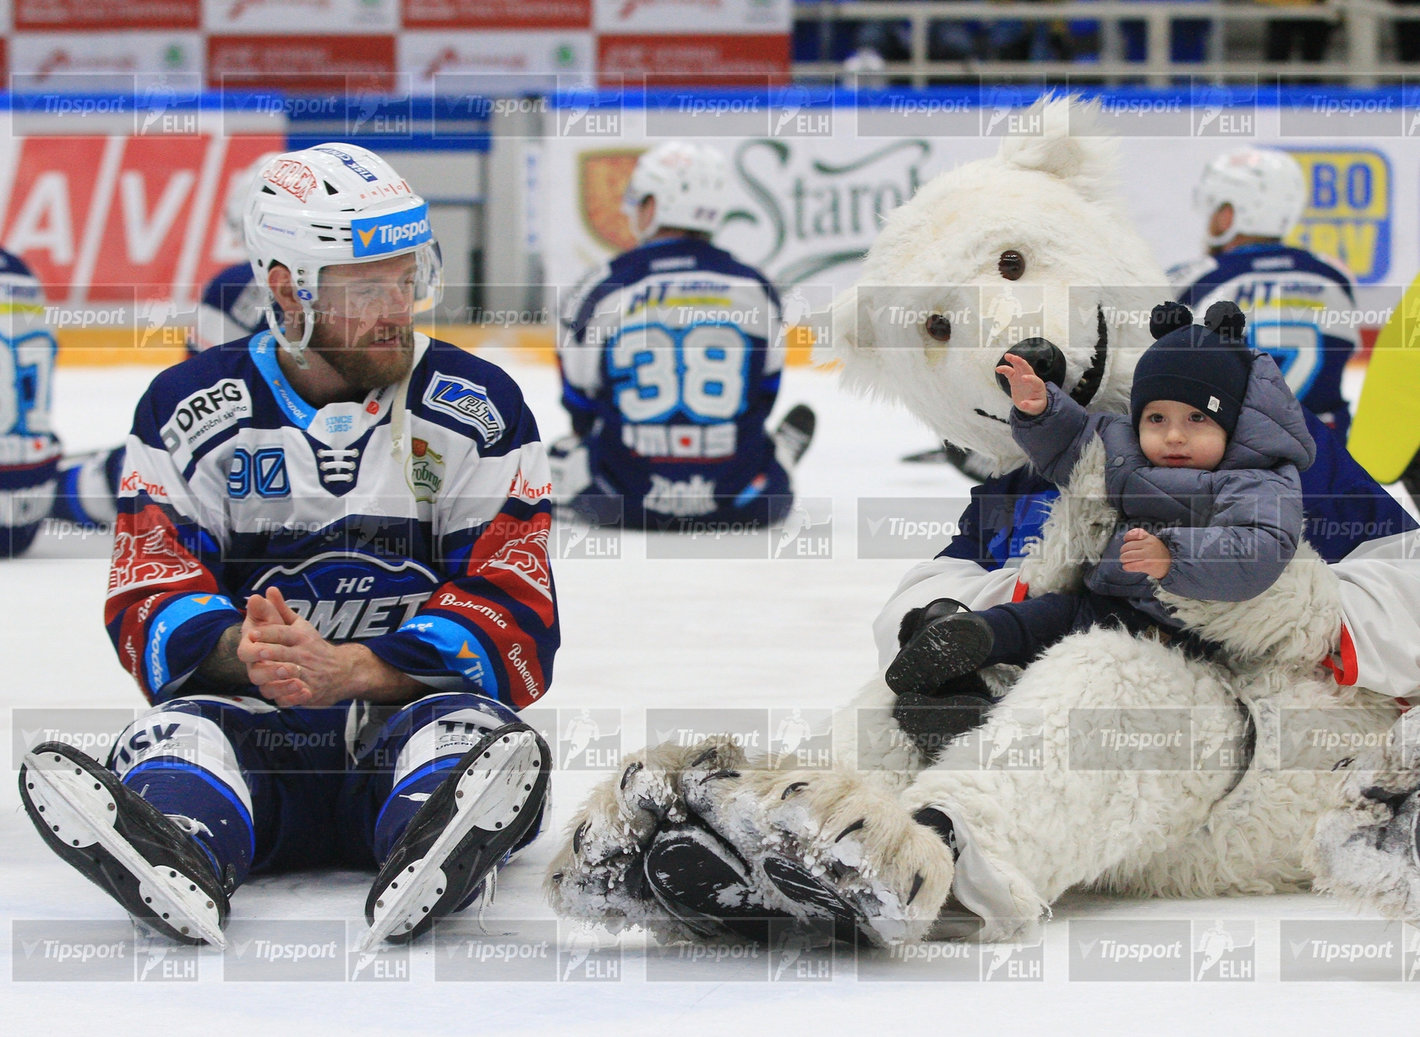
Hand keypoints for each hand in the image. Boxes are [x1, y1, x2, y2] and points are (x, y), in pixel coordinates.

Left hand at [236, 587, 426, 708]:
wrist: (344, 670)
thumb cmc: (314, 646)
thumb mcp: (301, 626)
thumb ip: (281, 610)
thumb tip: (269, 589)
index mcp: (301, 637)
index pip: (283, 632)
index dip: (268, 633)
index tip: (252, 633)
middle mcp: (305, 654)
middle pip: (285, 652)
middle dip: (270, 651)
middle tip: (254, 651)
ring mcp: (308, 674)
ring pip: (290, 674)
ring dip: (278, 673)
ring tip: (264, 670)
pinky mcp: (310, 692)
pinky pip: (296, 695)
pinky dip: (288, 695)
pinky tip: (276, 693)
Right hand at [995, 353, 1047, 415]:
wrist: (1032, 403)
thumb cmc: (1036, 405)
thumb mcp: (1035, 407)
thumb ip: (1029, 406)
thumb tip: (1022, 404)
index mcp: (1038, 385)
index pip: (1035, 380)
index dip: (1030, 378)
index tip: (1023, 378)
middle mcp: (1031, 378)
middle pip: (1027, 368)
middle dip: (1021, 362)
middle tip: (1014, 358)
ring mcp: (1022, 377)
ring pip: (1018, 366)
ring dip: (1013, 360)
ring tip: (1007, 356)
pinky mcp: (1015, 379)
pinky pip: (1009, 372)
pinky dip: (1004, 369)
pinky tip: (998, 369)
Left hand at [1120, 527, 1171, 579]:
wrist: (1171, 565)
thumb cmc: (1158, 553)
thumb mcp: (1152, 541)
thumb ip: (1141, 538)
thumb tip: (1126, 539)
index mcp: (1149, 538)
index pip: (1134, 533)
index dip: (1127, 537)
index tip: (1126, 541)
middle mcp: (1149, 544)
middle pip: (1127, 546)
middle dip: (1123, 552)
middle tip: (1125, 556)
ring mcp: (1148, 555)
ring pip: (1127, 556)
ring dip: (1123, 560)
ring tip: (1126, 561)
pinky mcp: (1148, 565)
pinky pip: (1130, 566)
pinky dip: (1126, 567)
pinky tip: (1127, 567)